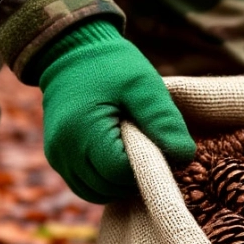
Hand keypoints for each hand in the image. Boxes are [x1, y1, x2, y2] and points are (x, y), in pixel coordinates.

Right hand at [33, 20, 195, 202]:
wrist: (72, 51)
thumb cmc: (112, 66)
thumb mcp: (144, 86)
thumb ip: (164, 121)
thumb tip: (185, 157)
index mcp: (82, 131)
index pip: (120, 173)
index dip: (146, 167)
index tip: (158, 146)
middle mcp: (63, 151)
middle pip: (109, 187)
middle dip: (135, 176)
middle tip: (149, 147)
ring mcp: (57, 158)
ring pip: (97, 193)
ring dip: (121, 183)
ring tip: (134, 152)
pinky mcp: (58, 159)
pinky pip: (86, 186)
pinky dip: (106, 182)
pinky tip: (120, 160)